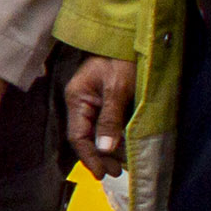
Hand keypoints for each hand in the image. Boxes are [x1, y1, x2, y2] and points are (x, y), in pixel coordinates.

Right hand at [64, 52, 135, 177]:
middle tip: (116, 172)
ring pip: (95, 132)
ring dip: (107, 150)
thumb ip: (110, 118)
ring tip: (121, 165)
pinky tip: (123, 148)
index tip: (102, 173)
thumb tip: (105, 148)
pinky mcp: (105, 100)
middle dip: (99, 156)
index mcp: (77, 98)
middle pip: (85, 137)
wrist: (133, 37)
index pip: (78, 135)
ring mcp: (92, 101)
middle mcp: (80, 102)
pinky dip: (113, 138)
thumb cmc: (122, 58)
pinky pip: (104, 124)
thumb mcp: (117, 88)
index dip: (89, 157)